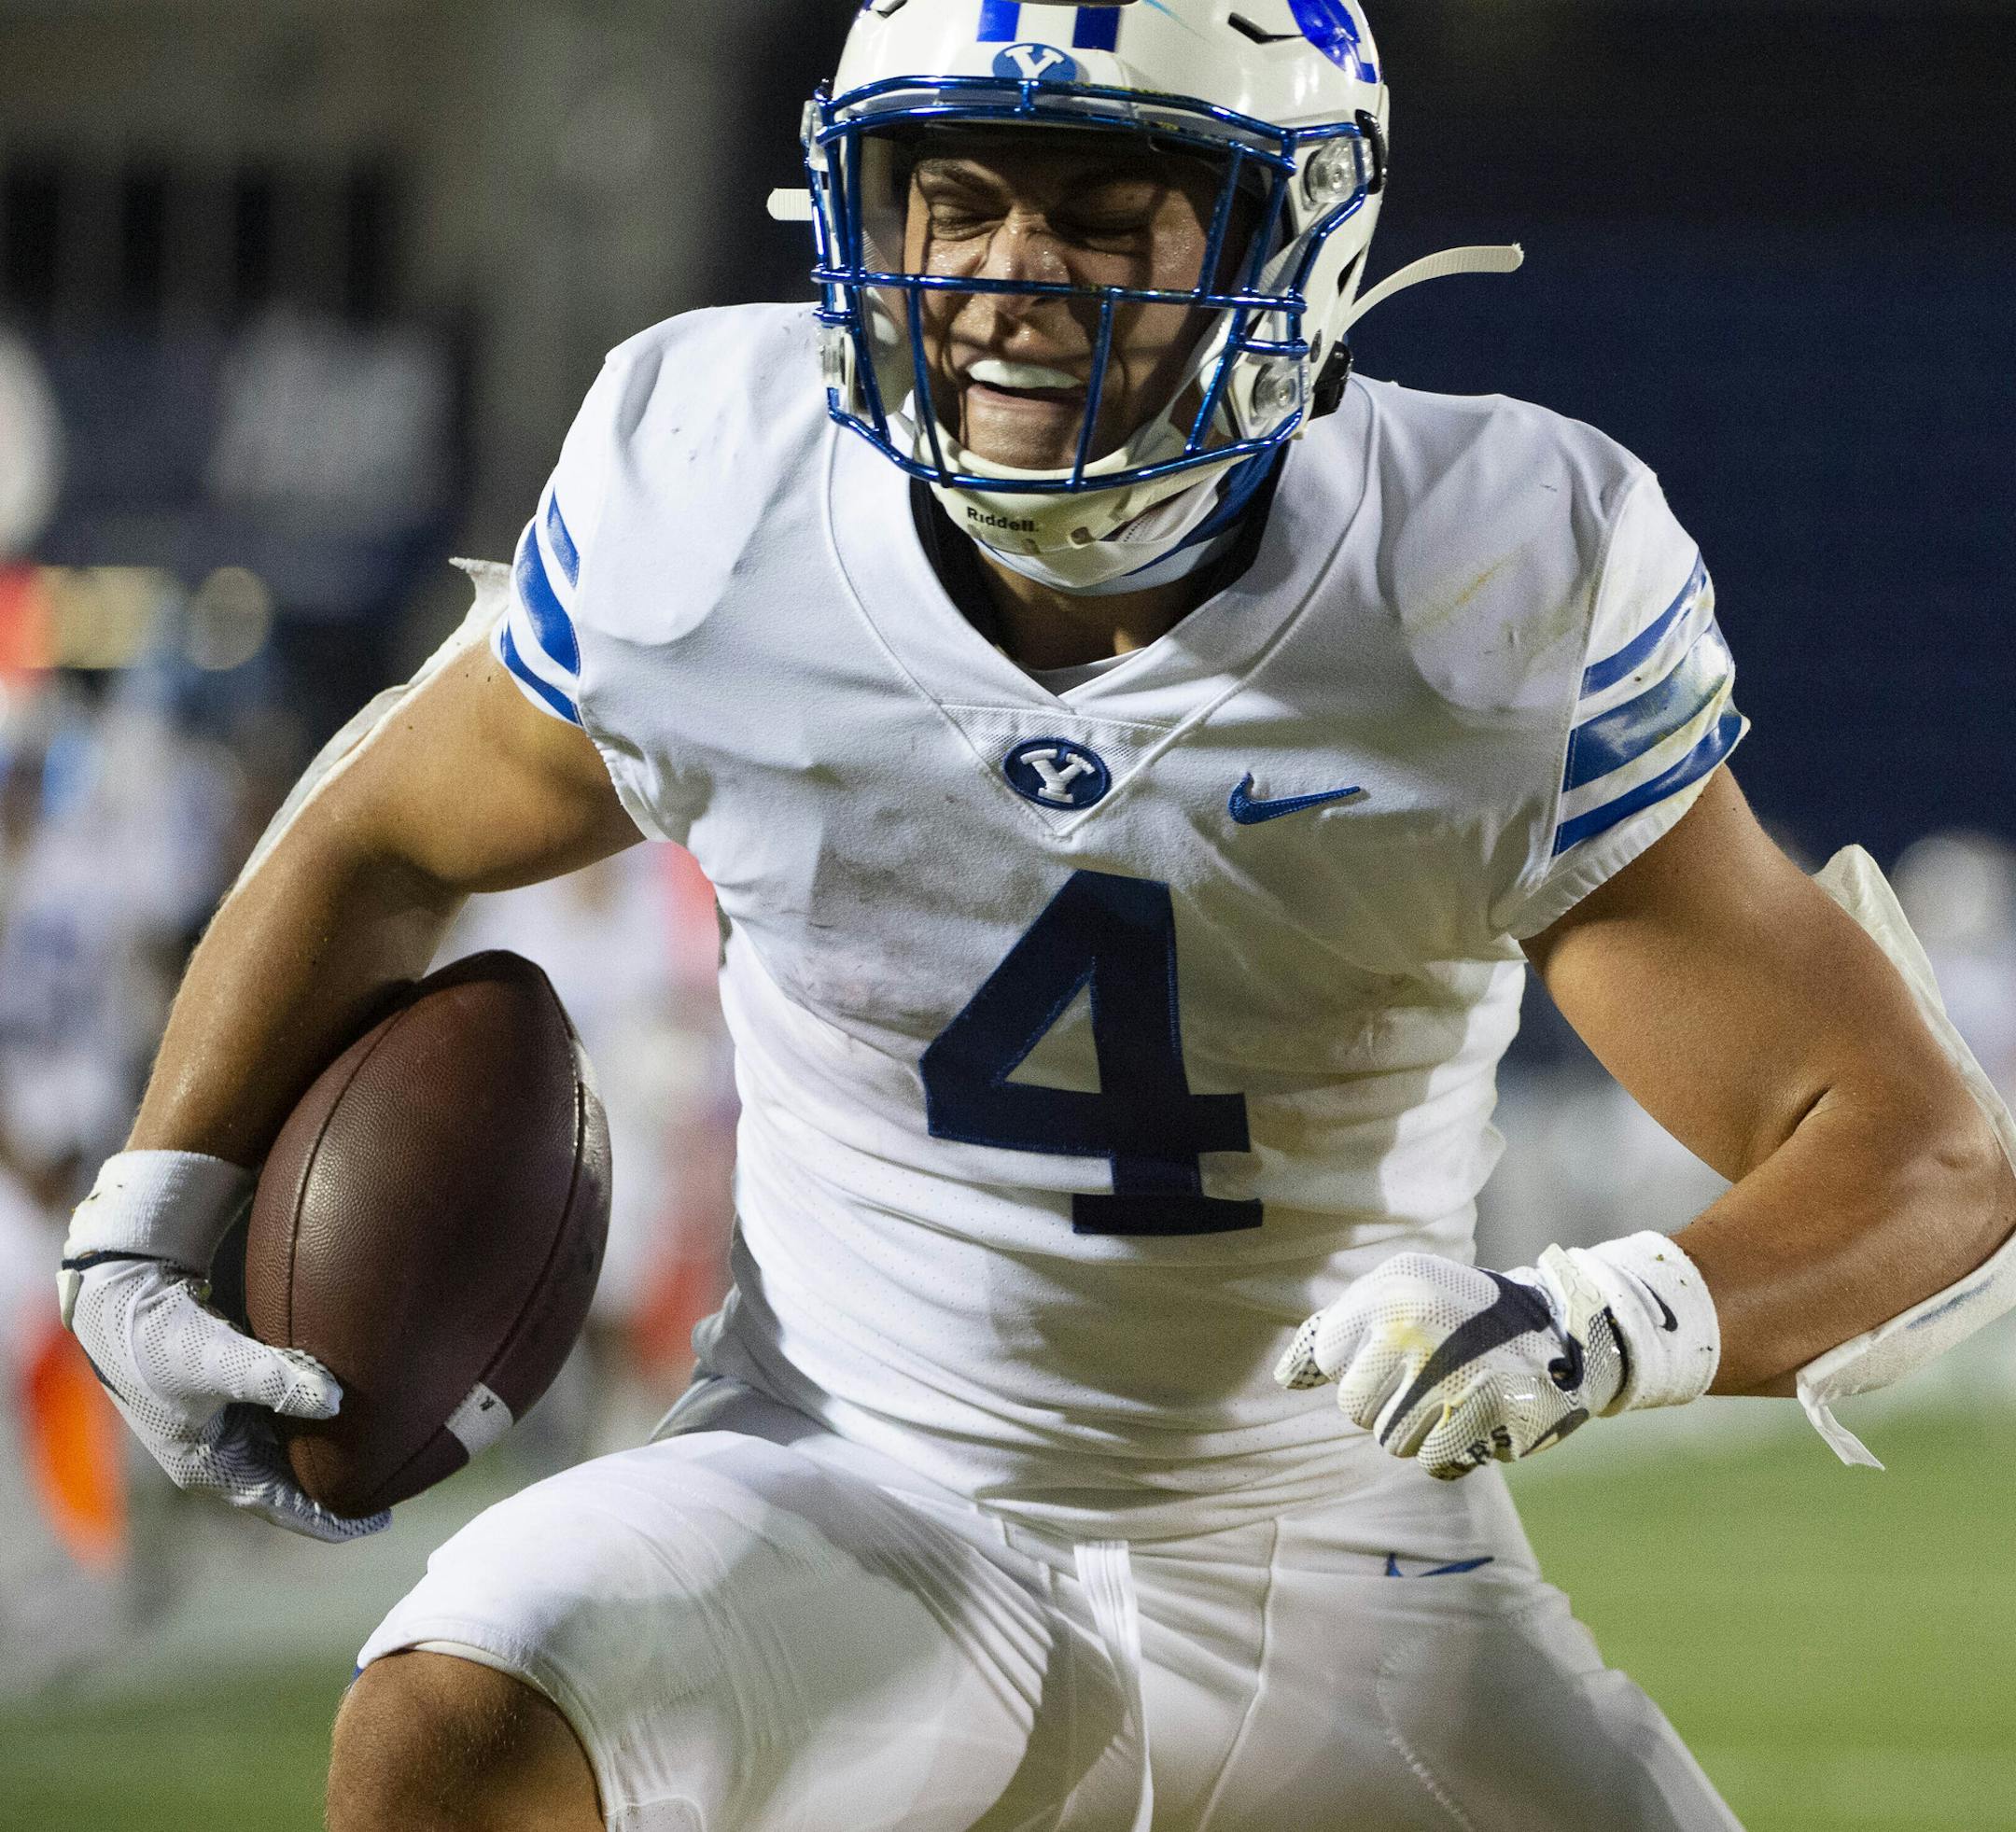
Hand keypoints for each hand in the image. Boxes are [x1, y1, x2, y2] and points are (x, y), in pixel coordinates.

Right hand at [60, 1152, 388, 1541]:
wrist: (120, 1299)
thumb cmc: (161, 1336)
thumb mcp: (218, 1361)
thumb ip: (276, 1379)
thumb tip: (336, 1401)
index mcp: (208, 1466)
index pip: (280, 1507)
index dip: (328, 1519)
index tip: (377, 1524)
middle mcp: (215, 1455)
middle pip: (286, 1487)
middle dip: (332, 1495)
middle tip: (387, 1495)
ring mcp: (219, 1429)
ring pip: (282, 1457)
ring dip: (322, 1463)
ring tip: (373, 1466)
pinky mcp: (225, 1399)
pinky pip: (277, 1426)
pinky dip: (308, 1430)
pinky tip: (340, 1422)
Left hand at [1274, 1249, 1626, 1481]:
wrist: (1561, 1328)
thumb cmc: (1458, 1312)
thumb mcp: (1397, 1292)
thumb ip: (1336, 1329)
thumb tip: (1286, 1378)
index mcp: (1391, 1294)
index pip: (1328, 1360)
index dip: (1357, 1362)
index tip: (1391, 1350)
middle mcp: (1416, 1333)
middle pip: (1354, 1409)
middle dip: (1381, 1404)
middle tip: (1423, 1381)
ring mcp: (1453, 1378)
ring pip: (1392, 1442)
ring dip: (1416, 1431)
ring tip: (1450, 1398)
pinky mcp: (1489, 1420)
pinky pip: (1435, 1465)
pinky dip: (1451, 1453)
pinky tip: (1473, 1420)